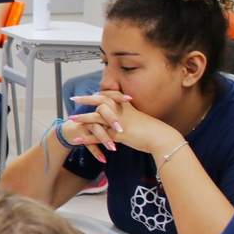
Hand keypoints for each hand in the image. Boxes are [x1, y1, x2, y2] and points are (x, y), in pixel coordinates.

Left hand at [67, 90, 182, 158]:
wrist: (162, 138)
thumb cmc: (152, 130)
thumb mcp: (139, 118)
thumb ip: (129, 115)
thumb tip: (122, 116)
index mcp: (126, 107)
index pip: (109, 96)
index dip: (98, 94)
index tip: (90, 92)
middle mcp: (122, 112)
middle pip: (100, 102)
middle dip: (86, 100)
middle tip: (74, 99)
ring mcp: (119, 123)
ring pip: (97, 118)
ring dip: (83, 118)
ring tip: (71, 119)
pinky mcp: (119, 135)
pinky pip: (99, 136)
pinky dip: (87, 138)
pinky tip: (77, 140)